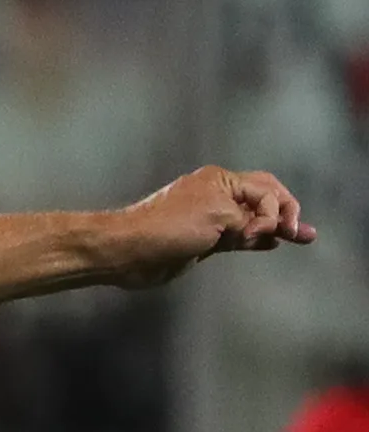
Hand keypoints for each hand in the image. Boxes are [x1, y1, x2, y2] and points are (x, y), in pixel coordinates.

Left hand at [106, 166, 314, 285]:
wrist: (129, 251)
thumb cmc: (169, 227)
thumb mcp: (217, 216)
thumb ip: (247, 221)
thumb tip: (266, 231)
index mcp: (221, 181)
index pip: (266, 189)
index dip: (280, 208)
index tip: (280, 230)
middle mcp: (218, 196)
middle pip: (263, 200)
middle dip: (285, 213)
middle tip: (303, 232)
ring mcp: (211, 219)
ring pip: (252, 221)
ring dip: (275, 229)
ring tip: (301, 237)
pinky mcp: (204, 241)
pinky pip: (238, 237)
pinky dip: (256, 240)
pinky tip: (271, 244)